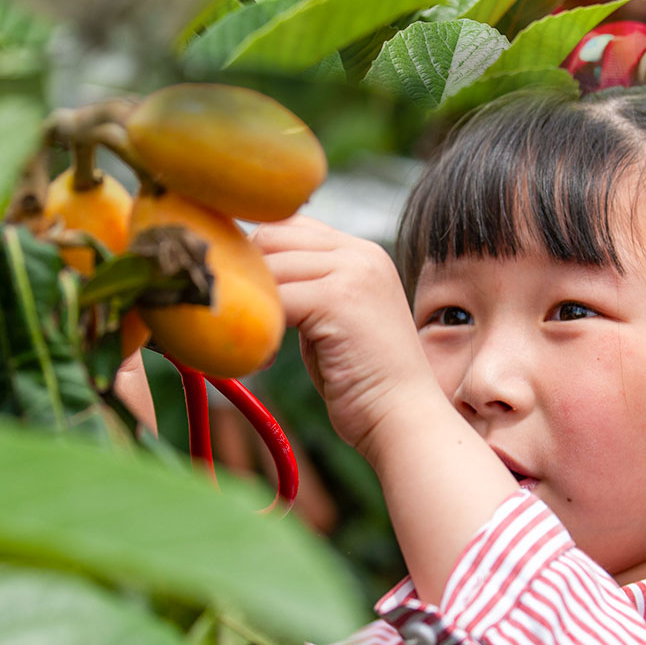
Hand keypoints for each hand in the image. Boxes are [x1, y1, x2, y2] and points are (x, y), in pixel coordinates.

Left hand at [253, 217, 441, 464]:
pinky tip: (264, 360)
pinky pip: (275, 298)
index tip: (245, 294)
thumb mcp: (334, 320)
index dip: (259, 255)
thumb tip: (251, 277)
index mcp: (361, 253)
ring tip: (252, 342)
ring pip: (270, 265)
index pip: (291, 224)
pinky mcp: (340, 298)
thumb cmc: (363, 382)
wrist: (404, 420)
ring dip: (251, 303)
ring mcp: (353, 271)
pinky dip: (259, 329)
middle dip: (247, 274)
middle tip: (241, 318)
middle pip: (273, 236)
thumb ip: (305, 290)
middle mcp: (360, 253)